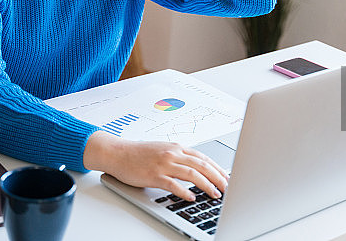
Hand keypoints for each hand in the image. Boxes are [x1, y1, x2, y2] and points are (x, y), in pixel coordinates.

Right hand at [83, 131, 228, 200]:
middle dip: (218, 177)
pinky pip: (173, 184)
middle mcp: (172, 153)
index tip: (227, 177)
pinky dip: (185, 191)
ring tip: (215, 194)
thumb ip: (178, 157)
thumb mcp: (162, 150)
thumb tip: (195, 168)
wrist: (117, 152)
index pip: (203, 157)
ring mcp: (163, 164)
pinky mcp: (154, 175)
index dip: (218, 168)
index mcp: (176, 147)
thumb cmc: (138, 153)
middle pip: (202, 165)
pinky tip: (192, 197)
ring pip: (192, 174)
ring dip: (207, 185)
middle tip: (227, 188)